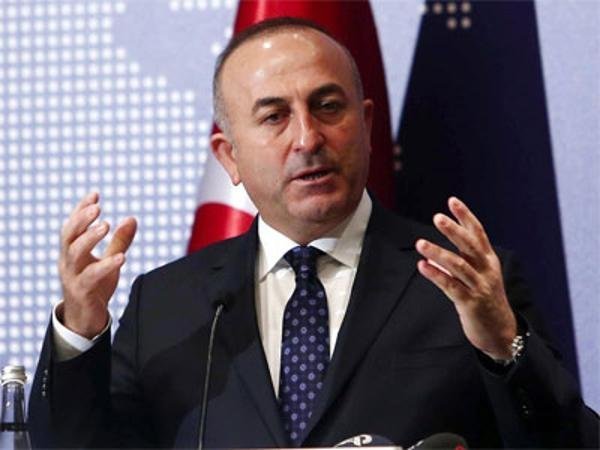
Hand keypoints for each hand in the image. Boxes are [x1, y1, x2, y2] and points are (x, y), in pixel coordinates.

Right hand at [58, 192, 136, 337]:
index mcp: (72, 251)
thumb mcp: (110, 260)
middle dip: (81, 219)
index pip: (73, 226)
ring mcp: (72, 276)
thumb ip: (119, 241)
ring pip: (74, 253)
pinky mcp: (81, 291)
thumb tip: (132, 218)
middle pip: (68, 236)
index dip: (81, 209)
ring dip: (89, 237)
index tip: (95, 194)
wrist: (86, 319)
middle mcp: (68, 261)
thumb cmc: (95, 287)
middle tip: (97, 208)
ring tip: (105, 226)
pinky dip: (106, 265)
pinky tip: (121, 257)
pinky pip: (91, 277)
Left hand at [415, 197, 516, 359]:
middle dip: (453, 230)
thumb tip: (432, 254)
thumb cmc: (485, 300)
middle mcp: (486, 271)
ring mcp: (479, 287)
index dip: (465, 216)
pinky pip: (451, 286)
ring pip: (458, 265)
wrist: (501, 332)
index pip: (478, 233)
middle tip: (437, 217)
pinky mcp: (471, 303)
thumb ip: (460, 262)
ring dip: (438, 253)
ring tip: (420, 243)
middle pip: (470, 246)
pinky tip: (422, 266)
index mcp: (488, 261)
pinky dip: (436, 275)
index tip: (452, 201)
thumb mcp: (478, 277)